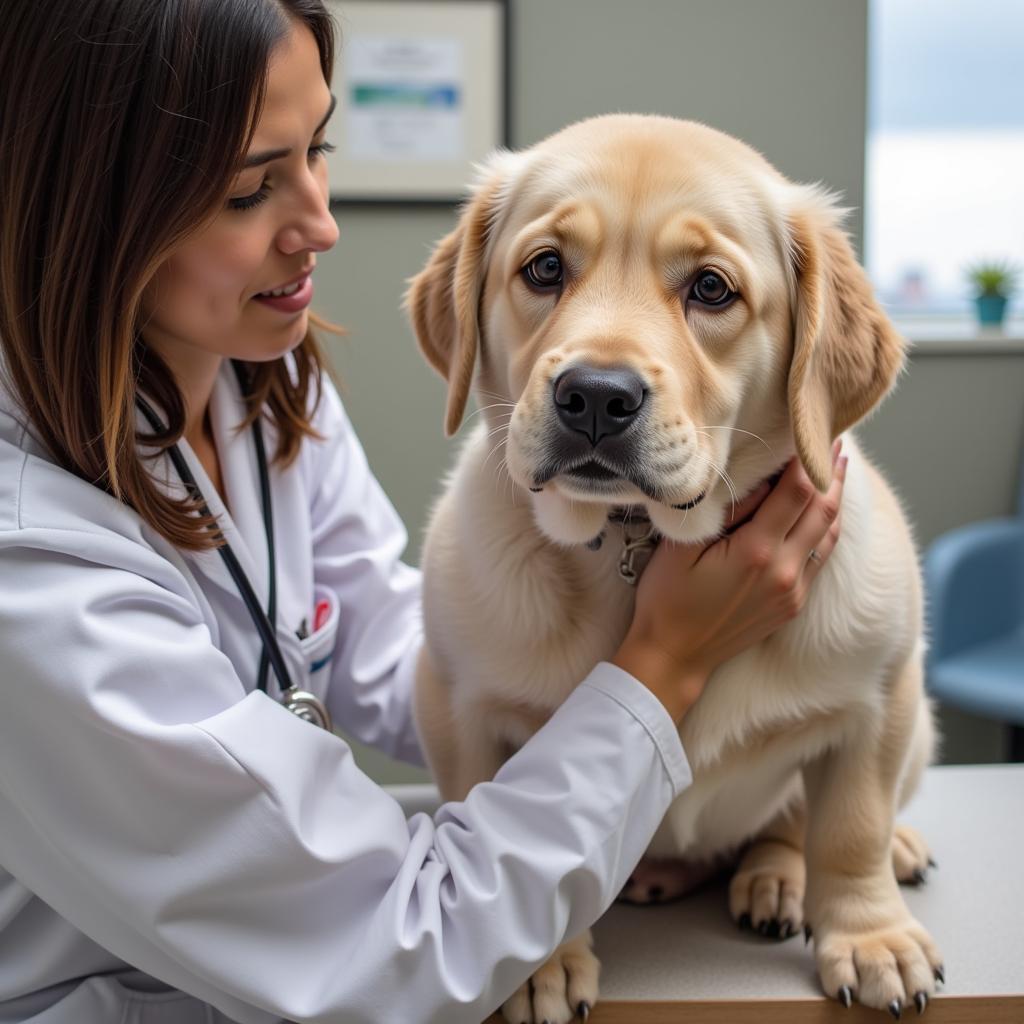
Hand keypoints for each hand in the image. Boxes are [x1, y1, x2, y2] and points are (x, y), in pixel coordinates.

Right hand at [612, 444, 846, 722]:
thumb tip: (761, 481)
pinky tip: (822, 512)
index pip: (797, 492)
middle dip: (831, 472)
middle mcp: (784, 571)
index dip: (809, 459)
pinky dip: (825, 528)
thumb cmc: (667, 599)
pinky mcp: (792, 604)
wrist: (674, 657)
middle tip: (833, 439)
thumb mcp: (682, 548)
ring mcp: (793, 591)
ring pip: (828, 534)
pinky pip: (819, 558)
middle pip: (823, 510)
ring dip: (835, 499)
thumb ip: (725, 512)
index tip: (812, 432)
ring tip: (837, 468)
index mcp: (756, 552)